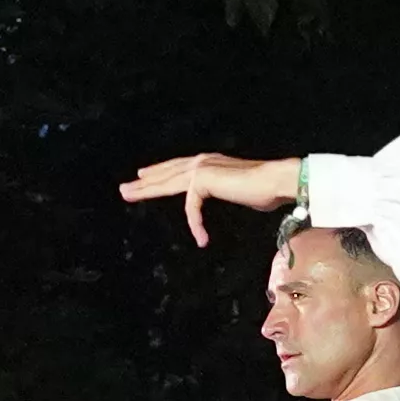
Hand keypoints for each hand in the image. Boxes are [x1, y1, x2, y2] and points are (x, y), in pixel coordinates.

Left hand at [123, 151, 303, 229]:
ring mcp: (201, 168)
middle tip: (124, 189)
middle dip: (144, 182)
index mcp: (208, 161)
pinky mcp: (203, 181)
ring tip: (129, 196)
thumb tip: (227, 192)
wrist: (275, 181)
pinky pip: (192, 208)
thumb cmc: (264, 188)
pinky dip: (197, 224)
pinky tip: (202, 239)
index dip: (159, 172)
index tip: (142, 175)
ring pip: (166, 184)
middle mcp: (202, 161)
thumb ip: (225, 188)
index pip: (176, 167)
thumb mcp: (237, 188)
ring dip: (146, 191)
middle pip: (165, 173)